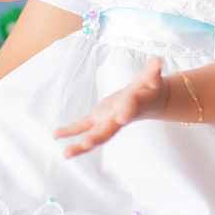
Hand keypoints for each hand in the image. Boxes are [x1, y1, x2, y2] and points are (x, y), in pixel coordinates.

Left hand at [53, 58, 167, 157]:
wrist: (148, 101)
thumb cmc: (149, 88)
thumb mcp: (152, 78)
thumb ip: (153, 71)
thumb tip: (158, 60)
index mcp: (134, 107)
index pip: (130, 109)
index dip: (126, 112)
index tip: (122, 117)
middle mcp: (119, 118)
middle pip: (109, 131)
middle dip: (97, 137)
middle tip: (86, 143)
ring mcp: (107, 121)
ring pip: (94, 135)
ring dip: (80, 145)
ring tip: (66, 154)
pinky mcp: (98, 119)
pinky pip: (83, 126)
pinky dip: (70, 131)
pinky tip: (56, 135)